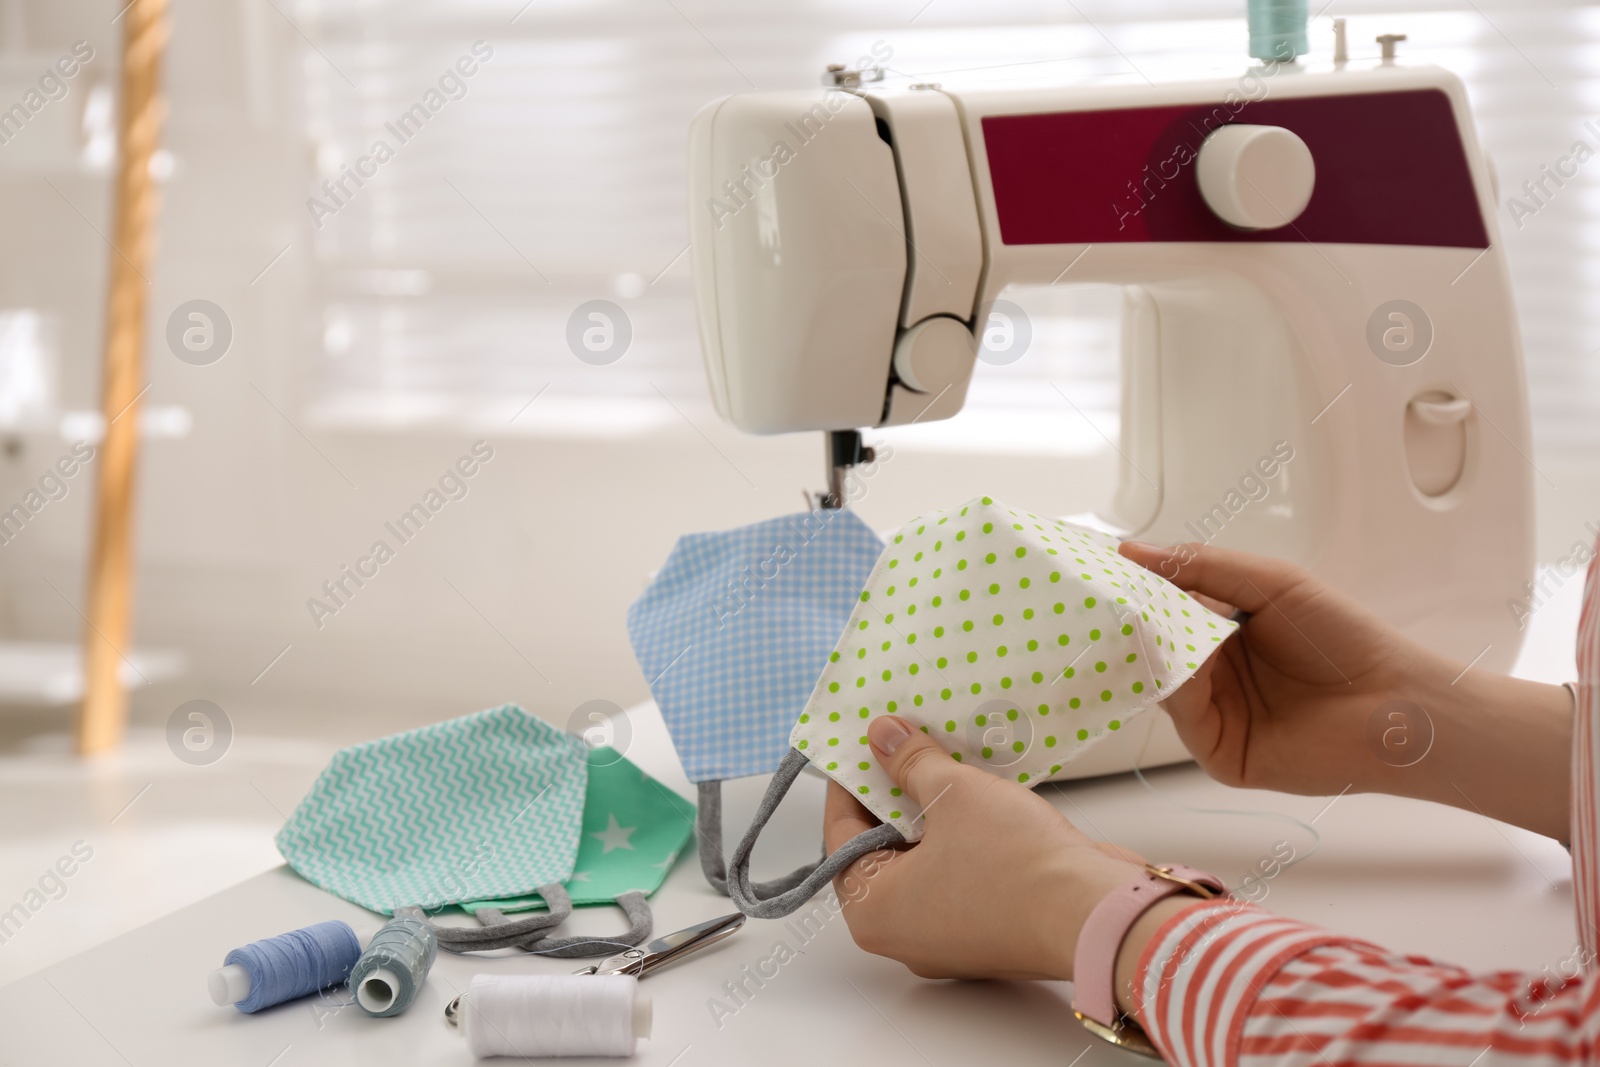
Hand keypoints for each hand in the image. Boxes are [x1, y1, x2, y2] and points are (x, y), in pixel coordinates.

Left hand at [823, 714, 1141, 980]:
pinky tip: (979, 796)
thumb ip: (911, 762)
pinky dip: (964, 839)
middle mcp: (902, 936)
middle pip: (881, 850)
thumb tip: (881, 735)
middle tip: (906, 746)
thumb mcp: (953, 793)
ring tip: (945, 762)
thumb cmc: (1015, 863)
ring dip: (934, 814)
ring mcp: (949, 939)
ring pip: (925, 862)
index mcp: (873, 912)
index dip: (851, 782)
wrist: (1100, 914)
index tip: (864, 743)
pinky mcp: (990, 932)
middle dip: (895, 796)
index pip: (839, 834)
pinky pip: (961, 876)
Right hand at [1117, 540, 1427, 796]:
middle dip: (1136, 621)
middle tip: (1105, 595)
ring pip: (1163, 681)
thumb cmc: (1344, 638)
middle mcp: (1213, 677)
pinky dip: (1181, 687)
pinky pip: (1184, 717)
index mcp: (1223, 633)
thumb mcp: (1269, 583)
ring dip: (1156, 650)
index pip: (1164, 610)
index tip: (1105, 566)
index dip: (1138, 589)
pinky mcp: (1220, 755)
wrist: (1396, 703)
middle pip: (1156, 648)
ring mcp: (1215, 717)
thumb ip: (1200, 565)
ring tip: (1148, 620)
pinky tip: (1191, 661)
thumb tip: (1130, 548)